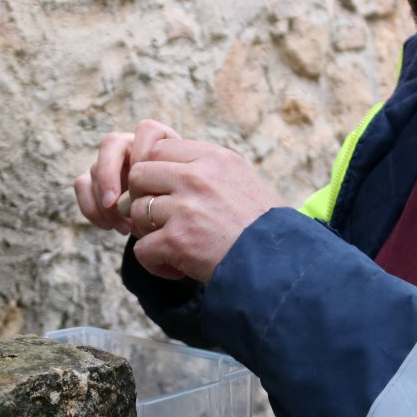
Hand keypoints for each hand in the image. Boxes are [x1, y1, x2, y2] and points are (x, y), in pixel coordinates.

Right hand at [73, 120, 181, 235]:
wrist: (172, 217)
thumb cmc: (183, 204)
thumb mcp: (187, 194)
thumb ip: (177, 188)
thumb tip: (155, 202)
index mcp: (157, 141)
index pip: (146, 131)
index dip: (145, 154)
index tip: (151, 184)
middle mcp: (131, 146)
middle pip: (111, 143)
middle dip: (108, 175)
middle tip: (113, 204)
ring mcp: (111, 162)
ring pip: (93, 169)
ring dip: (104, 202)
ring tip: (125, 227)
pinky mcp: (95, 179)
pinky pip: (82, 185)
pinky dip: (91, 208)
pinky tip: (110, 227)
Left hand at [127, 139, 281, 282]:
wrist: (280, 263)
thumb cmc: (261, 225)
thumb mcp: (239, 178)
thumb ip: (204, 168)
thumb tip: (162, 169)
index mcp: (213, 157)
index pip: (158, 148)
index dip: (153, 172)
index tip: (164, 192)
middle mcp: (197, 177)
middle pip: (139, 175)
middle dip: (142, 198)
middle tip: (160, 219)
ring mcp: (185, 208)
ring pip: (137, 211)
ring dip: (148, 232)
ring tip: (172, 246)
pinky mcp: (177, 240)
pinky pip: (142, 248)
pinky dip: (154, 263)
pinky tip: (176, 268)